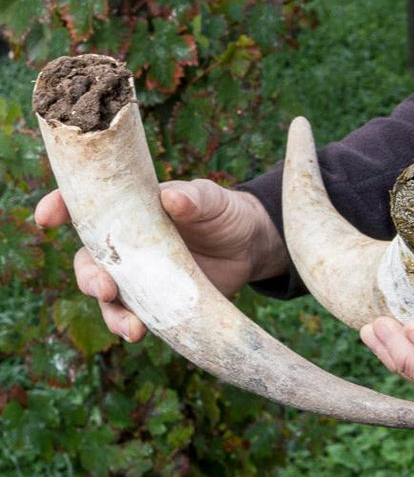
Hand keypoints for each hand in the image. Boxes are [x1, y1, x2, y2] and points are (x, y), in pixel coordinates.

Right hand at [35, 180, 288, 341]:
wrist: (248, 246)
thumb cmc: (223, 212)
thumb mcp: (211, 199)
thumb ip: (193, 197)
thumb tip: (172, 197)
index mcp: (131, 211)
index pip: (88, 207)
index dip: (61, 207)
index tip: (47, 216)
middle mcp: (127, 245)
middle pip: (89, 260)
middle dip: (88, 276)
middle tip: (105, 287)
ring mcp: (139, 276)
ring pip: (107, 297)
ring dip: (110, 312)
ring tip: (130, 326)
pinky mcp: (155, 301)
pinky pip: (133, 316)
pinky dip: (130, 326)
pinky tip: (139, 333)